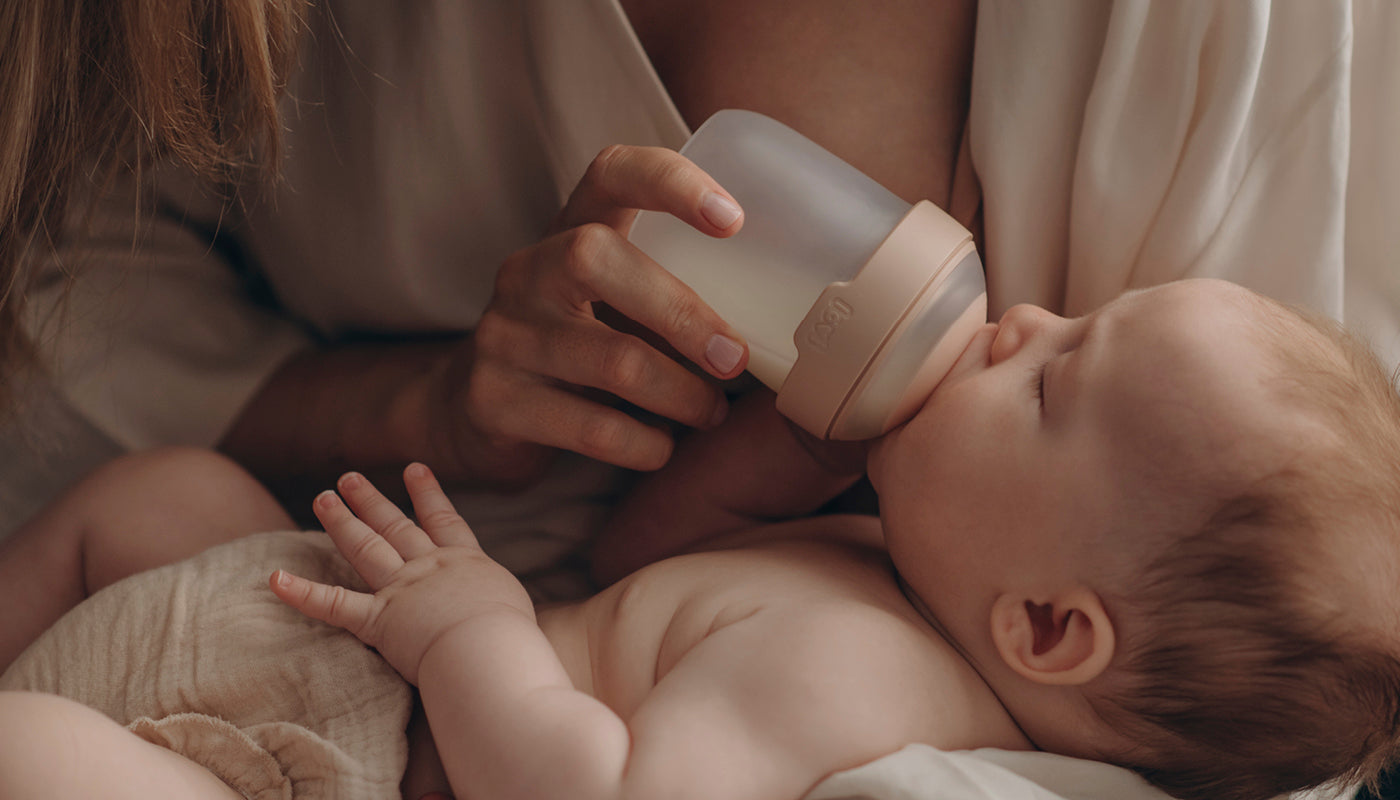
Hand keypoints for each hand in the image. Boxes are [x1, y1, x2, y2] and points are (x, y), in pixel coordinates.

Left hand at [271, 464, 531, 684]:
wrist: (489, 650)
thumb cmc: (512, 637)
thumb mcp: (514, 606)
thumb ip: (497, 601)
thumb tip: (501, 612)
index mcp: (465, 563)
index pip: (444, 520)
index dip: (428, 494)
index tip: (414, 469)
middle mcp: (430, 567)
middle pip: (395, 526)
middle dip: (371, 500)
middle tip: (348, 478)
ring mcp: (401, 590)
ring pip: (365, 548)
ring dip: (341, 521)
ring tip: (323, 496)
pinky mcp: (379, 620)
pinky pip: (334, 605)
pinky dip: (303, 593)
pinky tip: (275, 578)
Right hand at [433, 145, 750, 486]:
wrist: (474, 409)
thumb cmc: (580, 345)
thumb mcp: (616, 301)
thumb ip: (676, 288)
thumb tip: (785, 319)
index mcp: (569, 230)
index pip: (612, 173)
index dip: (671, 182)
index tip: (733, 220)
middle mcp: (527, 271)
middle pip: (598, 258)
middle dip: (682, 313)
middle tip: (735, 361)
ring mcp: (503, 334)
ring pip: (609, 359)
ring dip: (679, 394)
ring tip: (710, 413)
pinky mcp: (495, 400)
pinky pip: (589, 427)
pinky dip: (644, 443)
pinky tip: (662, 447)